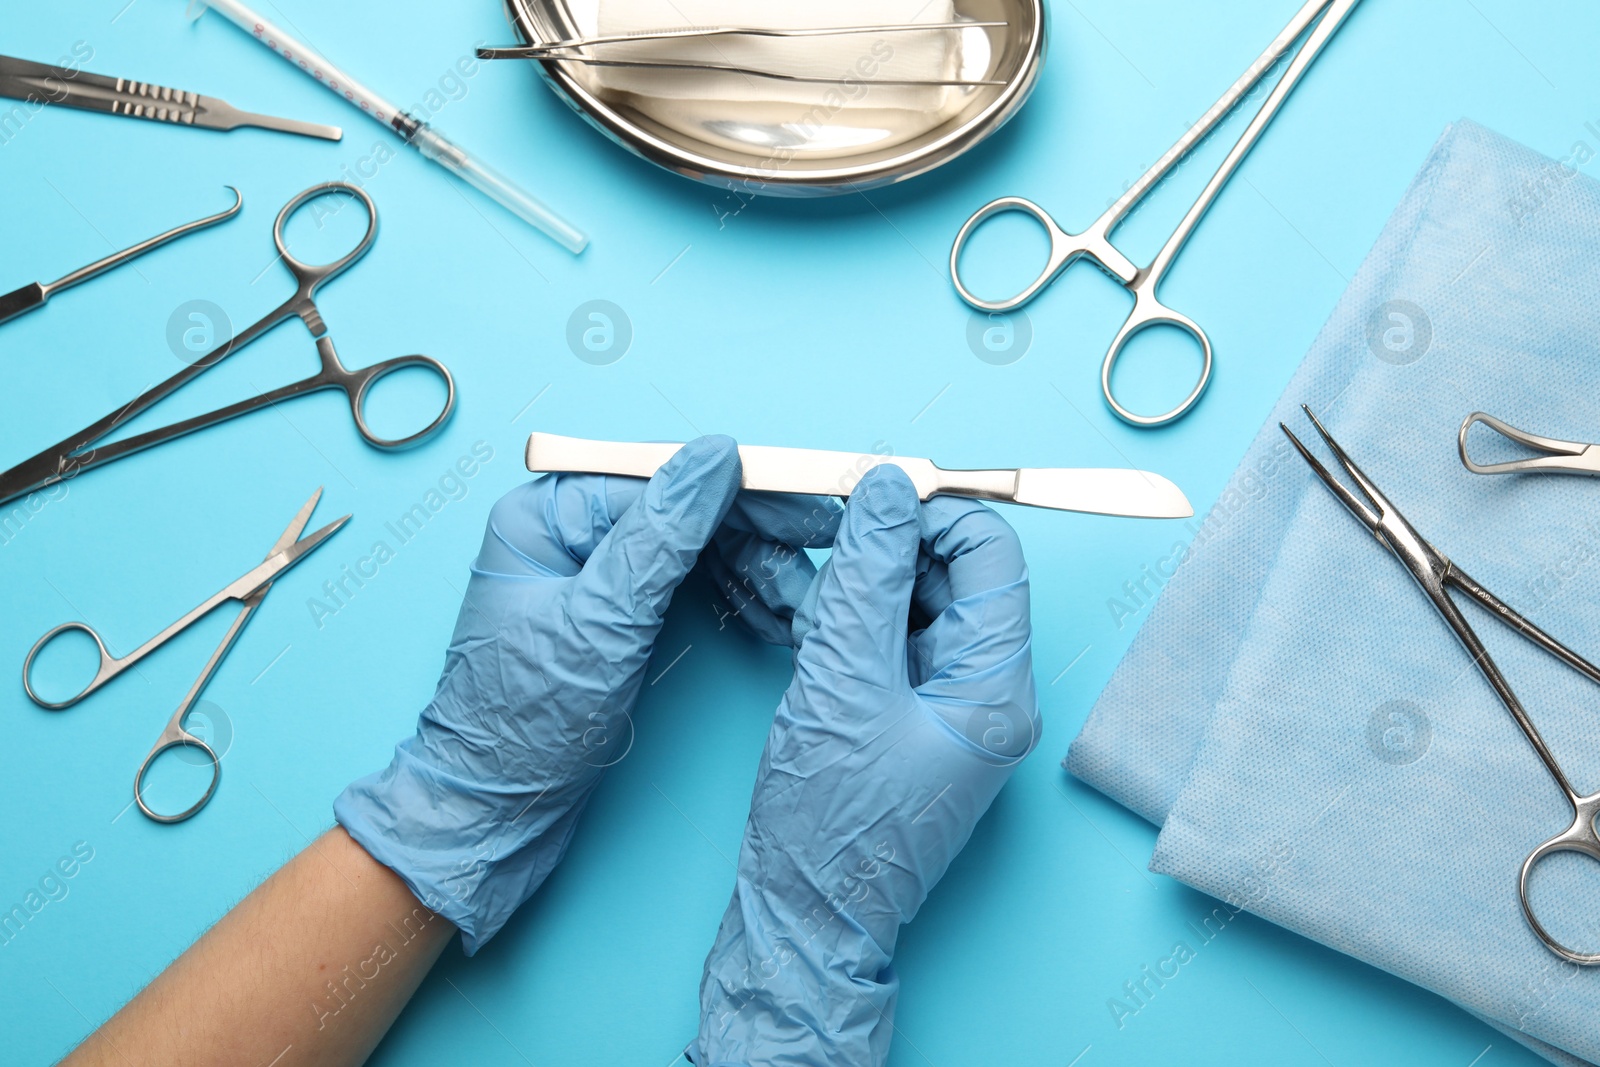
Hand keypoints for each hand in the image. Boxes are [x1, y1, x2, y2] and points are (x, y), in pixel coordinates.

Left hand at [336, 436, 838, 952]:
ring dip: (752, 571)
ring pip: (695, 546)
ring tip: (796, 605)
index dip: (743, 493)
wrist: (495, 813)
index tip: (807, 513)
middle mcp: (568, 531)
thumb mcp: (603, 624)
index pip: (664, 478)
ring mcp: (593, 571)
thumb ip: (661, 535)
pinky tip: (768, 619)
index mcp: (547, 515)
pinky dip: (731, 598)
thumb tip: (714, 455)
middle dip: (753, 539)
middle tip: (812, 563)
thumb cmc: (523, 725)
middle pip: (685, 508)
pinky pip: (687, 582)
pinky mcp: (614, 611)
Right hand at [696, 465, 1038, 1065]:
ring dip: (844, 578)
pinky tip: (777, 597)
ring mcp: (940, 707)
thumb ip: (868, 577)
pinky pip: (876, 644)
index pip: (990, 554)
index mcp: (995, 684)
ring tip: (776, 558)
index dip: (930, 512)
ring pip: (902, 605)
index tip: (865, 498)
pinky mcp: (898, 719)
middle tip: (811, 523)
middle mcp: (981, 690)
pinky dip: (832, 619)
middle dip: (878, 542)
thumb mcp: (844, 682)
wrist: (803, 916)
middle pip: (945, 575)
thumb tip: (888, 487)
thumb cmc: (831, 822)